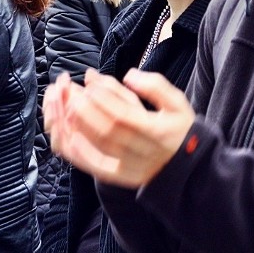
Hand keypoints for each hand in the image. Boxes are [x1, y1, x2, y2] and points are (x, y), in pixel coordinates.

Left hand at [45, 68, 194, 187]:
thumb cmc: (179, 130)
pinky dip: (78, 151)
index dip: (103, 98)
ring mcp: (130, 167)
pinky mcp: (120, 177)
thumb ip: (155, 86)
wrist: (189, 168)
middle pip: (106, 130)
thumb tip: (129, 75)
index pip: (124, 115)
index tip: (89, 82)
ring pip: (97, 147)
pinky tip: (68, 135)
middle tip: (69, 92)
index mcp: (157, 132)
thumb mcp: (177, 103)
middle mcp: (143, 152)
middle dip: (83, 109)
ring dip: (76, 126)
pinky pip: (94, 166)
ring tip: (64, 107)